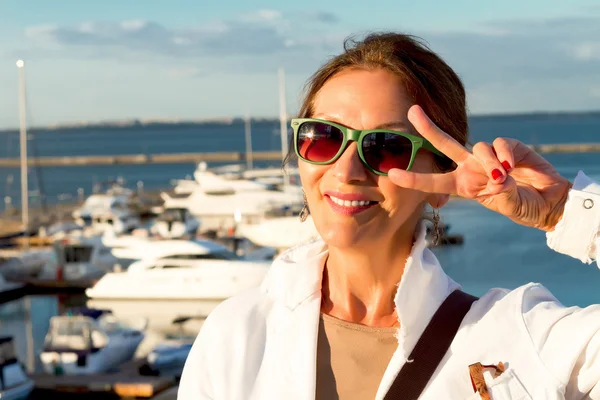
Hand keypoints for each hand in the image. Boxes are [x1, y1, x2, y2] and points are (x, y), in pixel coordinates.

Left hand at [388, 105, 571, 231]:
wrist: (549, 202)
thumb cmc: (523, 207)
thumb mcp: (508, 205)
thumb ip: (502, 192)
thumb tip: (500, 176)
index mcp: (463, 185)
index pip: (434, 181)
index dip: (414, 179)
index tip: (392, 175)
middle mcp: (471, 168)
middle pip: (445, 143)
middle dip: (428, 127)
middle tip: (411, 110)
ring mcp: (488, 156)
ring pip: (478, 148)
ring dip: (489, 163)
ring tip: (503, 177)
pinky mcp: (508, 147)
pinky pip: (499, 144)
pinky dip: (505, 156)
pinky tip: (514, 167)